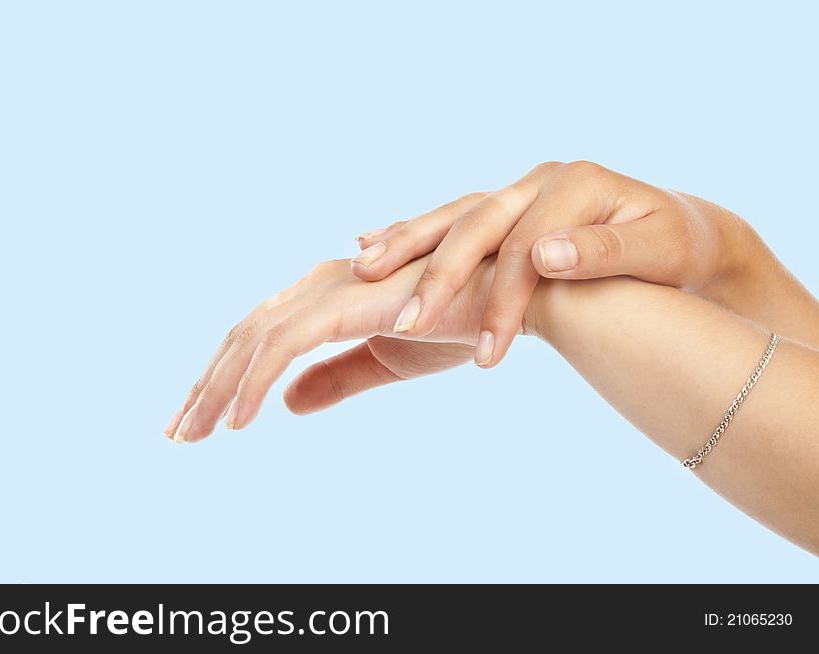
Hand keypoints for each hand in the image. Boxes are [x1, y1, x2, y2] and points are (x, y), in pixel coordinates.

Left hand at [163, 256, 500, 442]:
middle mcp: (320, 285)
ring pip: (252, 339)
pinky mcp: (349, 303)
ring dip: (217, 388)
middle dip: (205, 385)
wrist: (514, 300)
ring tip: (193, 435)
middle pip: (243, 335)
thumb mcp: (383, 362)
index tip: (201, 420)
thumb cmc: (460, 321)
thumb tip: (287, 405)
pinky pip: (283, 345)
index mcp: (327, 297)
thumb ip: (335, 378)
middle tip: (177, 433)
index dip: (224, 377)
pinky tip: (237, 422)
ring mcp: (332, 289)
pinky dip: (254, 382)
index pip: (259, 336)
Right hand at [351, 160, 745, 367]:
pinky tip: (369, 244)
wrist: (682, 231)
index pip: (524, 248)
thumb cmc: (676, 246)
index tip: (489, 356)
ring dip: (404, 245)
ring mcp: (515, 193)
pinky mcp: (502, 211)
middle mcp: (536, 182)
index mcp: (574, 184)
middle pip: (473, 225)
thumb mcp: (659, 249)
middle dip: (437, 277)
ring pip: (450, 218)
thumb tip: (544, 253)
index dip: (503, 302)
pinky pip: (447, 222)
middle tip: (405, 326)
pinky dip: (408, 235)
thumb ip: (602, 252)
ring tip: (360, 270)